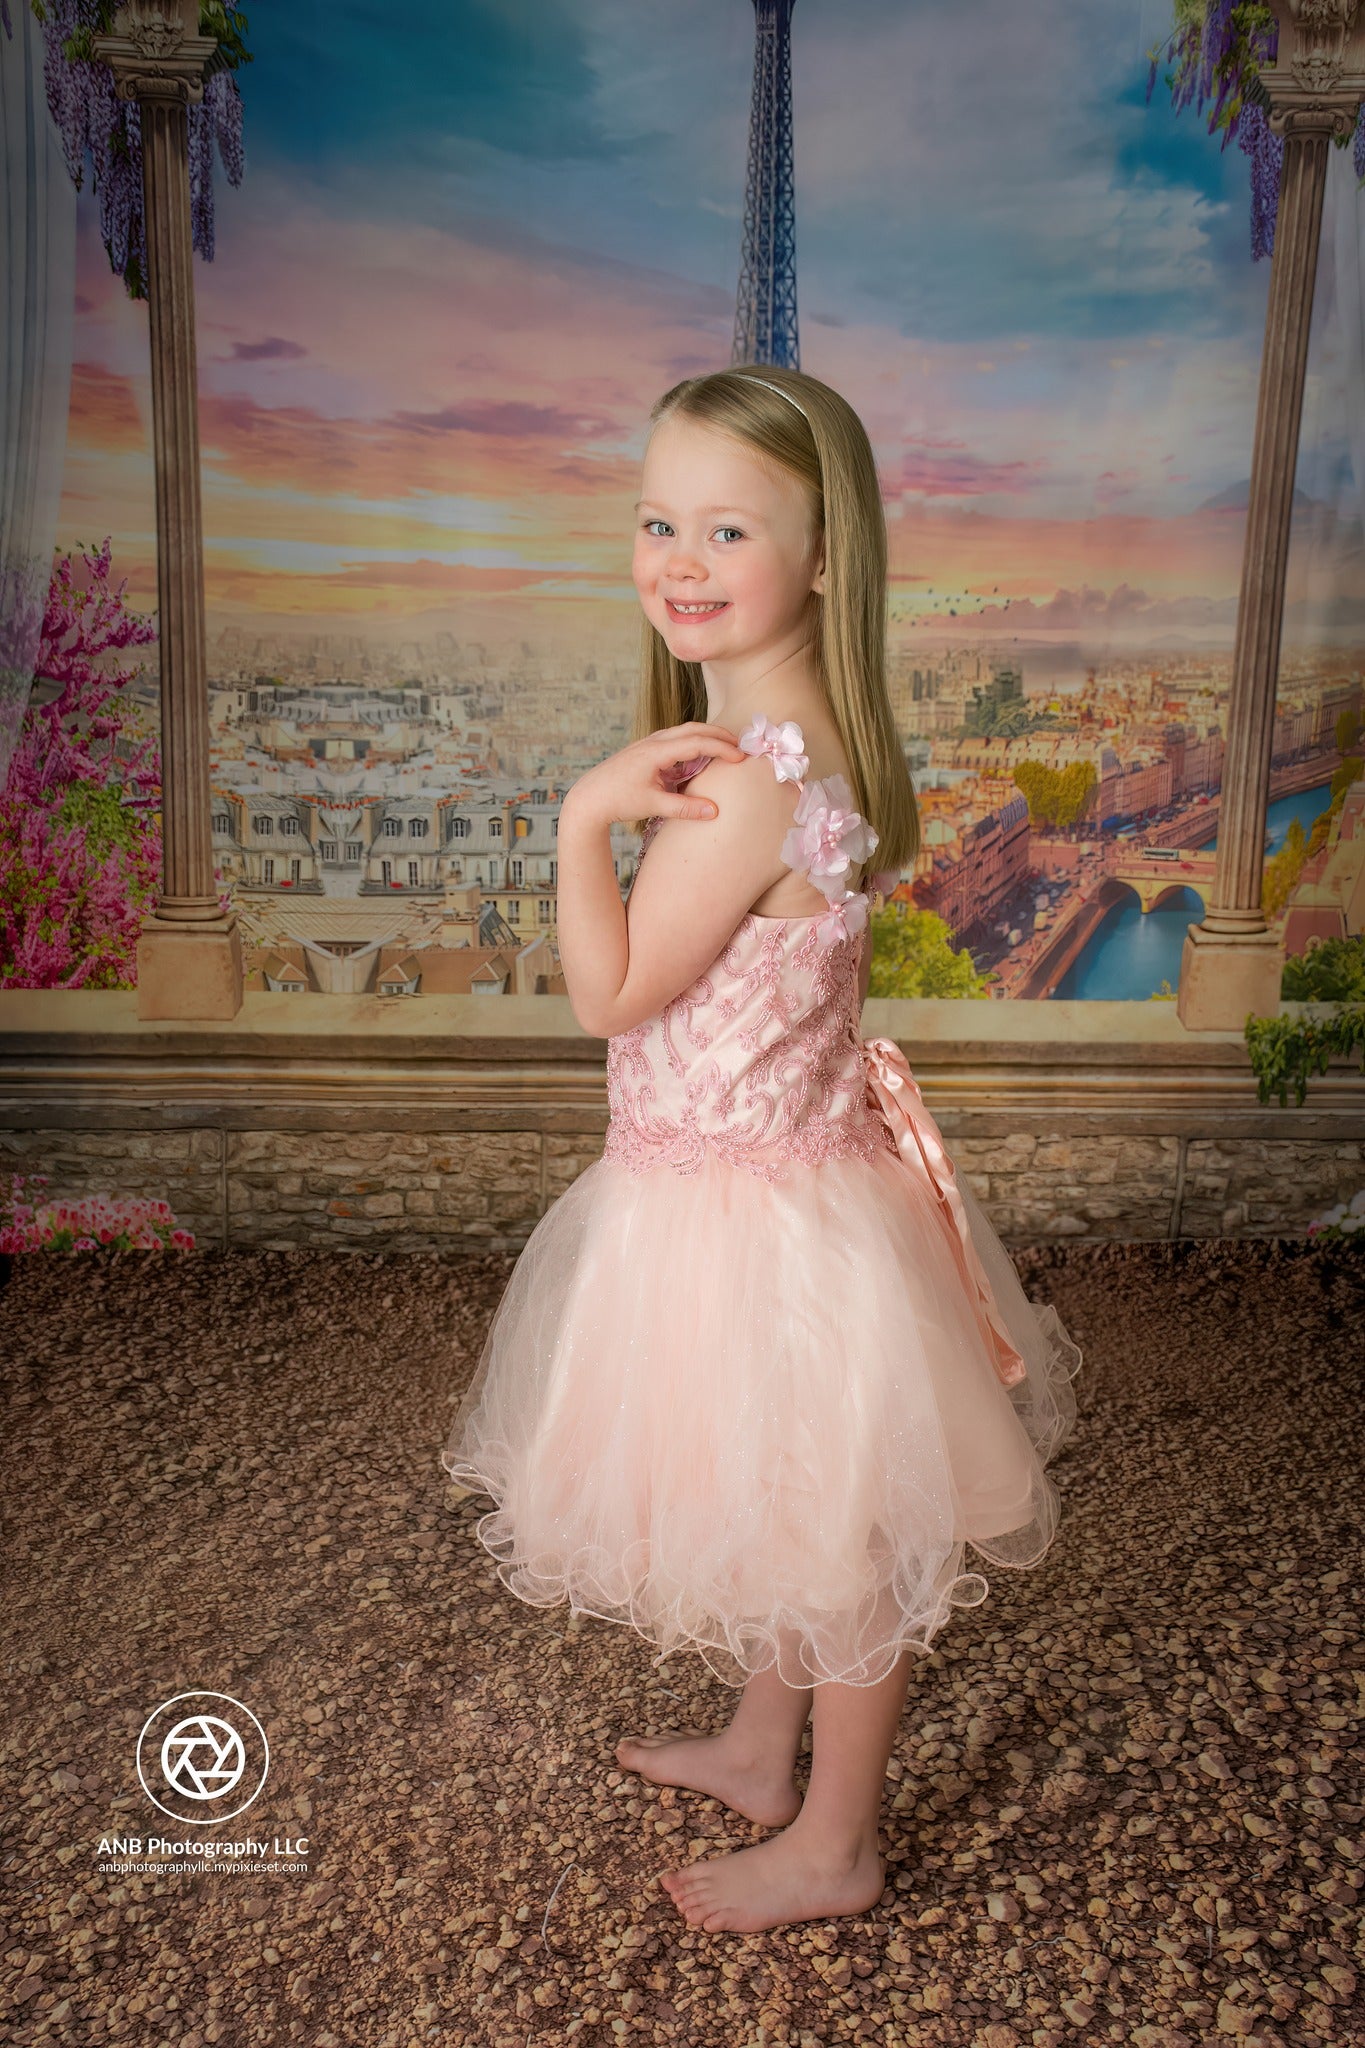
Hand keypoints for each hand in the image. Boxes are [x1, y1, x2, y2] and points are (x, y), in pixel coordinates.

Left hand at [564, 721, 748, 829]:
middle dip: (720, 735)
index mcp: (656, 751)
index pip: (697, 742)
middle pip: (694, 729)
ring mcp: (650, 743)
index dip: (721, 748)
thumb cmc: (618, 800)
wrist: (590, 797)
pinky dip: (694, 744)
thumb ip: (684, 808)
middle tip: (742, 745)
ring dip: (707, 737)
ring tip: (727, 748)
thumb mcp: (652, 805)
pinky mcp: (647, 750)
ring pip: (685, 732)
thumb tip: (715, 811)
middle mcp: (654, 741)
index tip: (740, 757)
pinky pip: (676, 740)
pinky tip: (701, 757)